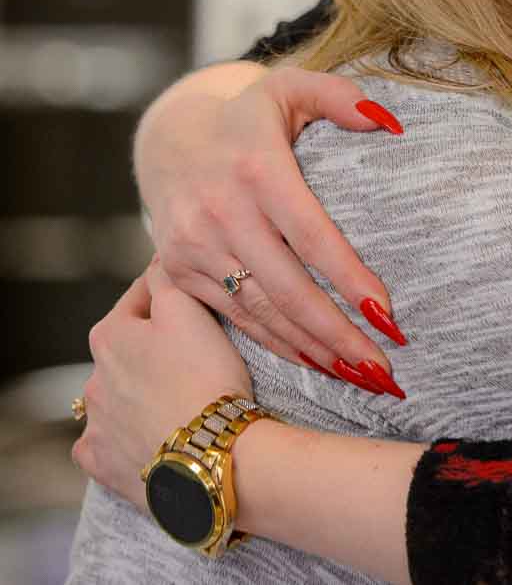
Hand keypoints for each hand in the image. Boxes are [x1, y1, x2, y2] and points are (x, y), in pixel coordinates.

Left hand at [73, 258, 253, 507]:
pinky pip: (108, 439)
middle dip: (151, 344)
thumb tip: (157, 260)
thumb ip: (167, 278)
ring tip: (177, 394)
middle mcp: (93, 377)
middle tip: (193, 348)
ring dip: (139, 389)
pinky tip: (150, 430)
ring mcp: (95, 423)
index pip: (138, 296)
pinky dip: (125, 432)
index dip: (167, 291)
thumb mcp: (189, 310)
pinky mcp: (101, 462)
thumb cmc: (204, 375)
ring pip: (116, 393)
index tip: (191, 294)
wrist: (207, 452)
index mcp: (110, 335)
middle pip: (126, 348)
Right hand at [138, 65, 406, 380]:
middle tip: (383, 368)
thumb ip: (341, 97)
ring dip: (311, 349)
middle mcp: (219, 211)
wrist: (172, 140)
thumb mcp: (292, 87)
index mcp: (256, 167)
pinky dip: (276, 345)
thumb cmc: (252, 117)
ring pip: (260, 312)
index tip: (387, 313)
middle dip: (337, 333)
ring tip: (359, 376)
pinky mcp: (177, 273)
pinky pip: (235, 318)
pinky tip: (314, 364)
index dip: (348, 277)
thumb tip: (391, 124)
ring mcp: (193, 247)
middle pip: (287, 287)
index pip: (311, 233)